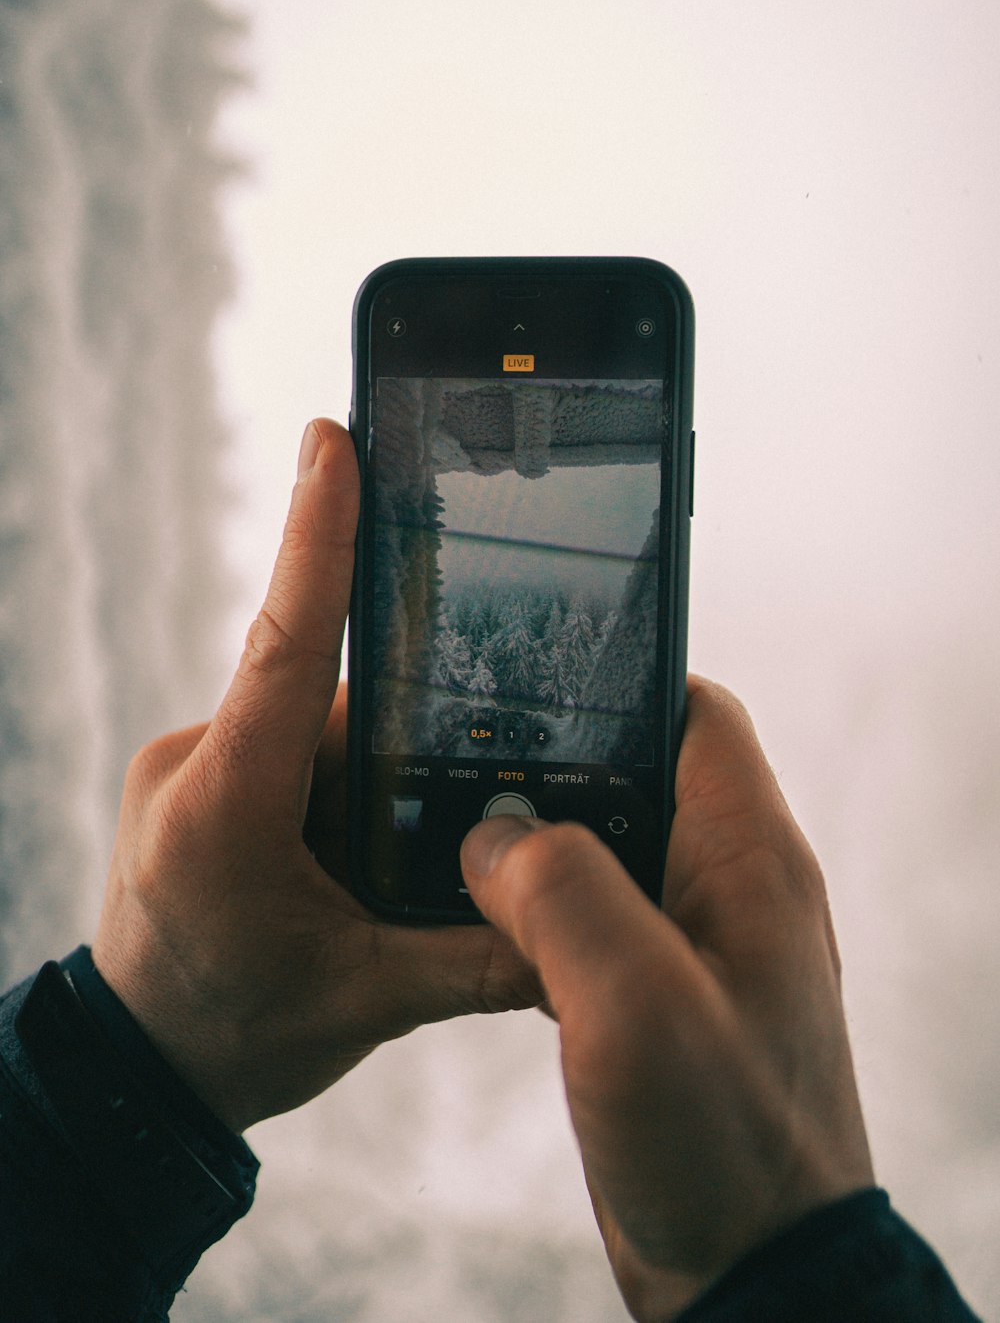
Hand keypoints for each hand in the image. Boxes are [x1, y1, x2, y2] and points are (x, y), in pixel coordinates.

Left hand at [93, 420, 538, 1132]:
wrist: (141, 1066)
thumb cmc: (234, 1033)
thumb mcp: (368, 1002)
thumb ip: (479, 956)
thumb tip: (585, 924)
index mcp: (225, 805)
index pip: (283, 645)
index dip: (316, 538)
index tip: (334, 440)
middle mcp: (196, 763)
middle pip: (326, 692)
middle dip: (402, 723)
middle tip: (453, 767)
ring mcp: (190, 765)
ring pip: (313, 722)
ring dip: (372, 764)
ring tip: (396, 846)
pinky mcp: (199, 776)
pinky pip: (287, 742)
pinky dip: (341, 775)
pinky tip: (366, 838)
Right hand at [460, 677, 874, 1321]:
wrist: (749, 1276)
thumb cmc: (722, 1146)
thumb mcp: (637, 1004)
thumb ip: (564, 894)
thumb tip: (492, 833)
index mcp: (751, 860)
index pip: (698, 715)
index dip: (617, 685)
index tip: (530, 685)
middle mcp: (729, 888)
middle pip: (637, 776)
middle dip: (552, 763)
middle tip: (460, 760)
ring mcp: (694, 945)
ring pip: (606, 849)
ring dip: (537, 844)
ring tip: (449, 838)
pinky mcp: (659, 999)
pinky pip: (594, 921)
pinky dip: (538, 911)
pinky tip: (481, 925)